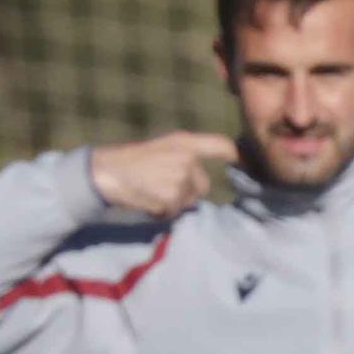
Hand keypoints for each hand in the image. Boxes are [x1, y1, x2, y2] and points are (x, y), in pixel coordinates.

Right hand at [89, 131, 240, 216]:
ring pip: (188, 200)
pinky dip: (161, 211)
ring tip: (151, 190)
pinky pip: (174, 211)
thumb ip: (187, 154)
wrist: (105, 172)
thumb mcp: (163, 147)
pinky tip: (147, 199)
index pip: (221, 145)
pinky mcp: (172, 197)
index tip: (248, 164)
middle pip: (202, 185)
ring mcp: (180, 178)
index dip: (237, 155)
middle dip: (186, 190)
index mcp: (185, 142)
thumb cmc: (133, 160)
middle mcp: (187, 158)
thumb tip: (211, 171)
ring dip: (172, 202)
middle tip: (160, 184)